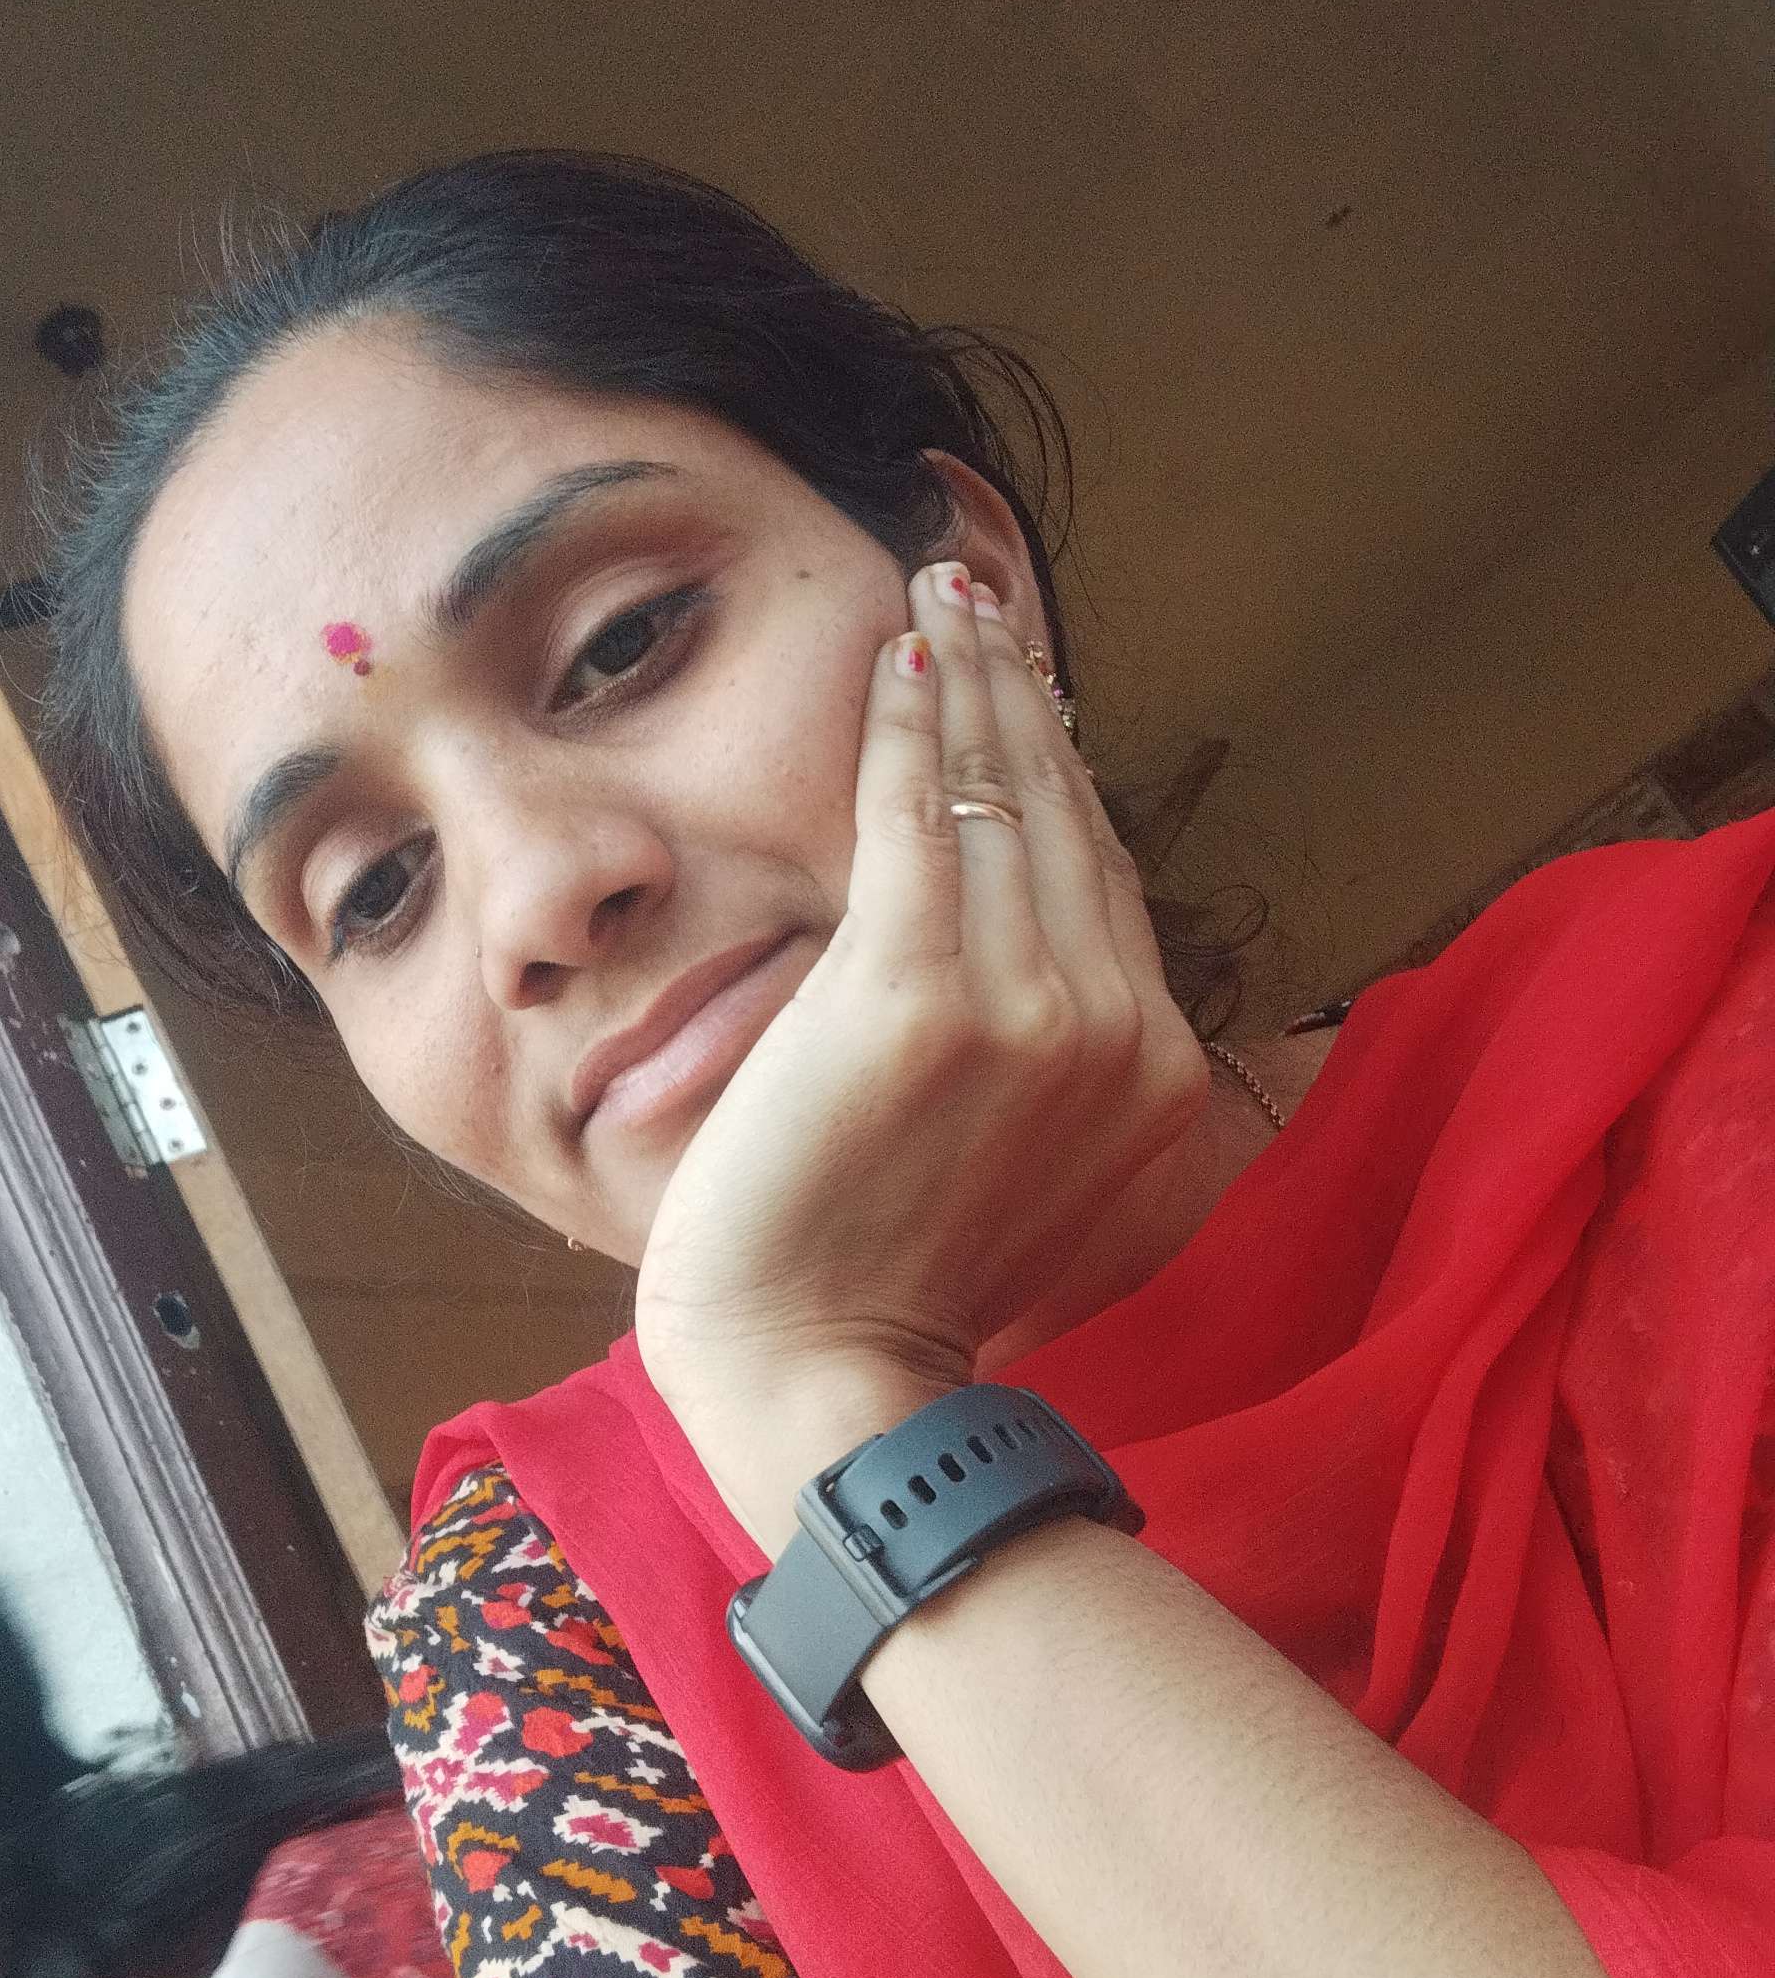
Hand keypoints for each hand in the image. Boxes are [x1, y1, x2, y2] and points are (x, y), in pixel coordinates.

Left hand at [632, 562, 1208, 1539]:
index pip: (1100, 882)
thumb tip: (1017, 990)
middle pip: (1065, 821)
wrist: (825, 1388)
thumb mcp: (1025, 1191)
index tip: (1027, 685)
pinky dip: (907, 727)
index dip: (1061, 771)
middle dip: (1018, 694)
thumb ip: (1045, 1084)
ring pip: (998, 801)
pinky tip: (898, 655)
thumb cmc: (888, 1308)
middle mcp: (1118, 1030)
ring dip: (966, 679)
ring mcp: (1028, 1005)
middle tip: (981, 589)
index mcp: (1152, 1080)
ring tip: (937, 592)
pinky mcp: (919, 989)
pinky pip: (915, 818)